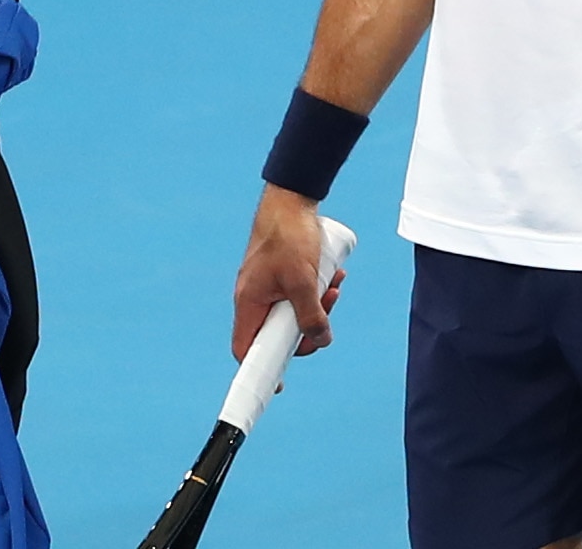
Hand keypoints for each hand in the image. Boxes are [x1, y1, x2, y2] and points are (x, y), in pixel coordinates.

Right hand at [231, 185, 343, 359]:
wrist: (290, 198)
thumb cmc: (289, 235)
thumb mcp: (303, 280)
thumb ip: (311, 315)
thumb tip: (320, 341)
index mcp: (249, 303)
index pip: (246, 349)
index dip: (260, 370)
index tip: (279, 385)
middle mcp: (254, 297)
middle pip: (277, 333)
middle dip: (307, 328)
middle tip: (327, 315)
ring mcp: (267, 285)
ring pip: (292, 312)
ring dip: (317, 306)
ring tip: (334, 287)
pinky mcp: (280, 274)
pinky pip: (298, 293)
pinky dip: (315, 291)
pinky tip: (333, 277)